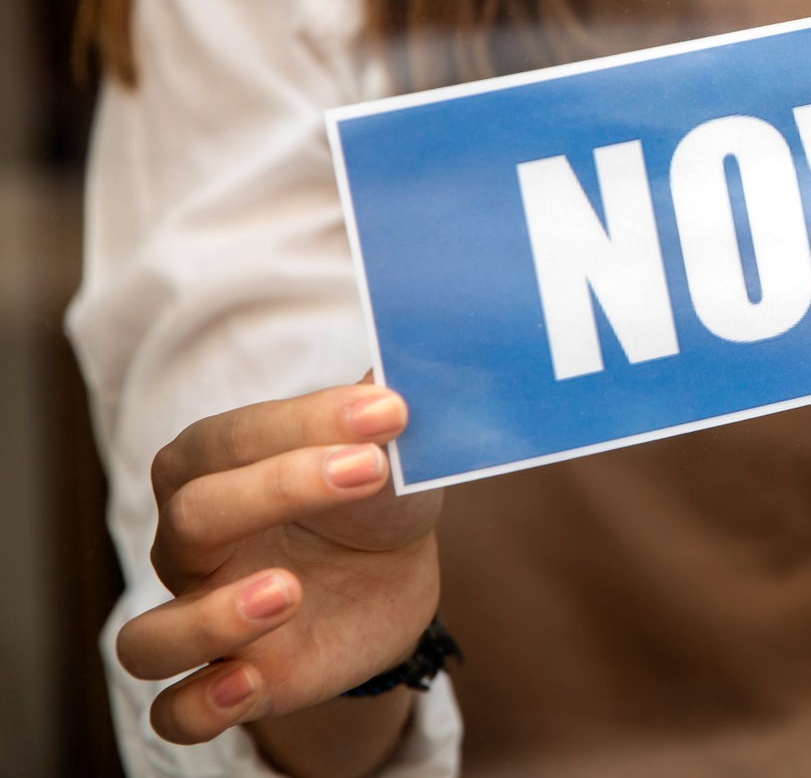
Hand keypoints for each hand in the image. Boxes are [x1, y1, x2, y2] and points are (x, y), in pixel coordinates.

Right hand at [118, 383, 440, 747]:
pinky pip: (175, 712)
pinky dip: (201, 705)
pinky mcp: (233, 682)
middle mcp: (193, 545)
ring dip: (210, 618)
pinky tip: (252, 682)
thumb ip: (383, 405)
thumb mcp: (389, 447)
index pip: (230, 438)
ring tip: (291, 590)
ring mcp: (204, 616)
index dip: (305, 422)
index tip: (390, 411)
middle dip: (275, 490)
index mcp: (217, 468)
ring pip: (148, 637)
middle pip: (190, 517)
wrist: (395, 571)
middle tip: (367, 469)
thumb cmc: (373, 493)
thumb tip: (409, 350)